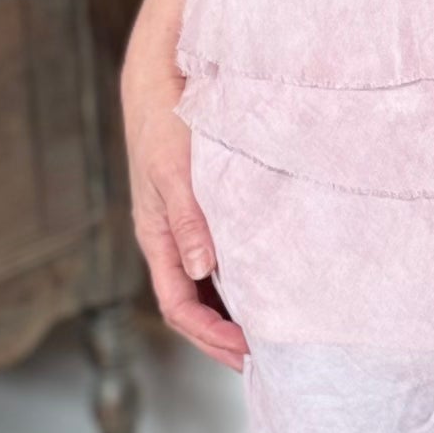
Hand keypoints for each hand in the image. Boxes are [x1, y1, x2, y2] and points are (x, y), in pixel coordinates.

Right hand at [123, 25, 246, 370]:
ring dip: (237, 309)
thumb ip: (188, 219)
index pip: (179, 307)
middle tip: (269, 357)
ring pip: (210, 284)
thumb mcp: (174, 171)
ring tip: (276, 328)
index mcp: (157, 237)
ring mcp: (187, 225)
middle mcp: (172, 238)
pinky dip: (243, 275)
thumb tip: (204, 268)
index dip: (211, 337)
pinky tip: (272, 278)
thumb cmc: (164, 121)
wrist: (161, 74)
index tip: (249, 354)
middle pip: (195, 304)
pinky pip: (224, 254)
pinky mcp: (205, 207)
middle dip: (226, 336)